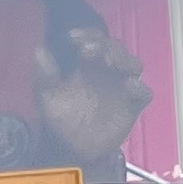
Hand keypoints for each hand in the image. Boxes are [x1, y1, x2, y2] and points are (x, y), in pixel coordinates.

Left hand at [33, 16, 157, 165]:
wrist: (73, 149)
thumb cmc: (62, 118)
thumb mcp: (48, 96)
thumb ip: (45, 74)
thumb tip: (39, 49)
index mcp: (89, 63)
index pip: (94, 40)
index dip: (86, 34)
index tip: (73, 37)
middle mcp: (109, 70)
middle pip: (115, 48)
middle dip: (104, 45)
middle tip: (89, 49)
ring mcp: (123, 86)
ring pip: (133, 64)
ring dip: (123, 59)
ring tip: (109, 61)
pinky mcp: (133, 105)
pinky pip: (144, 93)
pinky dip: (140, 88)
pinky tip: (129, 86)